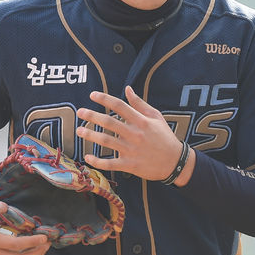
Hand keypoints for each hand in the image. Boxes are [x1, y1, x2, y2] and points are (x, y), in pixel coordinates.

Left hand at [76, 86, 194, 184]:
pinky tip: (87, 157)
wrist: (175, 162)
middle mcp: (134, 134)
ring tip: (79, 130)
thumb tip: (127, 89)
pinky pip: (110, 164)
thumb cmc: (165, 137)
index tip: (92, 95)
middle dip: (92, 116)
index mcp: (141, 121)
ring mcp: (131, 150)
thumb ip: (140, 104)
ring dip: (90, 135)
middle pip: (109, 123)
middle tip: (80, 111)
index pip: (119, 106)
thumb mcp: (156, 117)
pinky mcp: (130, 165)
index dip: (105, 99)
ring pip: (106, 141)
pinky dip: (97, 162)